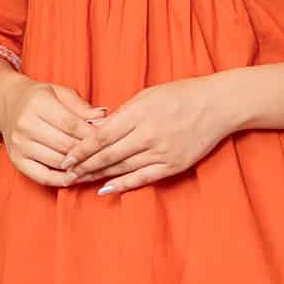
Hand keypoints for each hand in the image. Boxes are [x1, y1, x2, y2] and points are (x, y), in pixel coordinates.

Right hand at [0, 75, 107, 186]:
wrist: (8, 105)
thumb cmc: (40, 99)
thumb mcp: (60, 93)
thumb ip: (82, 106)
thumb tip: (104, 117)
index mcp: (38, 104)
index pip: (72, 125)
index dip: (92, 135)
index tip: (108, 139)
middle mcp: (25, 125)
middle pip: (66, 145)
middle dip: (89, 152)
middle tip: (106, 155)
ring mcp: (19, 145)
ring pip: (58, 162)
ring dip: (79, 167)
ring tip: (95, 166)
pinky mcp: (17, 161)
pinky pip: (43, 177)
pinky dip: (61, 180)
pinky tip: (75, 177)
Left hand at [62, 75, 234, 193]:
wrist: (218, 105)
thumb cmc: (182, 95)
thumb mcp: (148, 95)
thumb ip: (123, 113)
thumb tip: (98, 129)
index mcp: (139, 113)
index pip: (101, 136)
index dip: (81, 150)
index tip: (66, 158)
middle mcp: (148, 135)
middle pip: (108, 155)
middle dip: (84, 166)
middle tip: (66, 174)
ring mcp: (161, 152)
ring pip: (122, 168)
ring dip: (99, 176)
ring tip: (80, 182)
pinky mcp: (173, 165)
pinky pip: (143, 177)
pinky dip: (123, 184)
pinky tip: (107, 189)